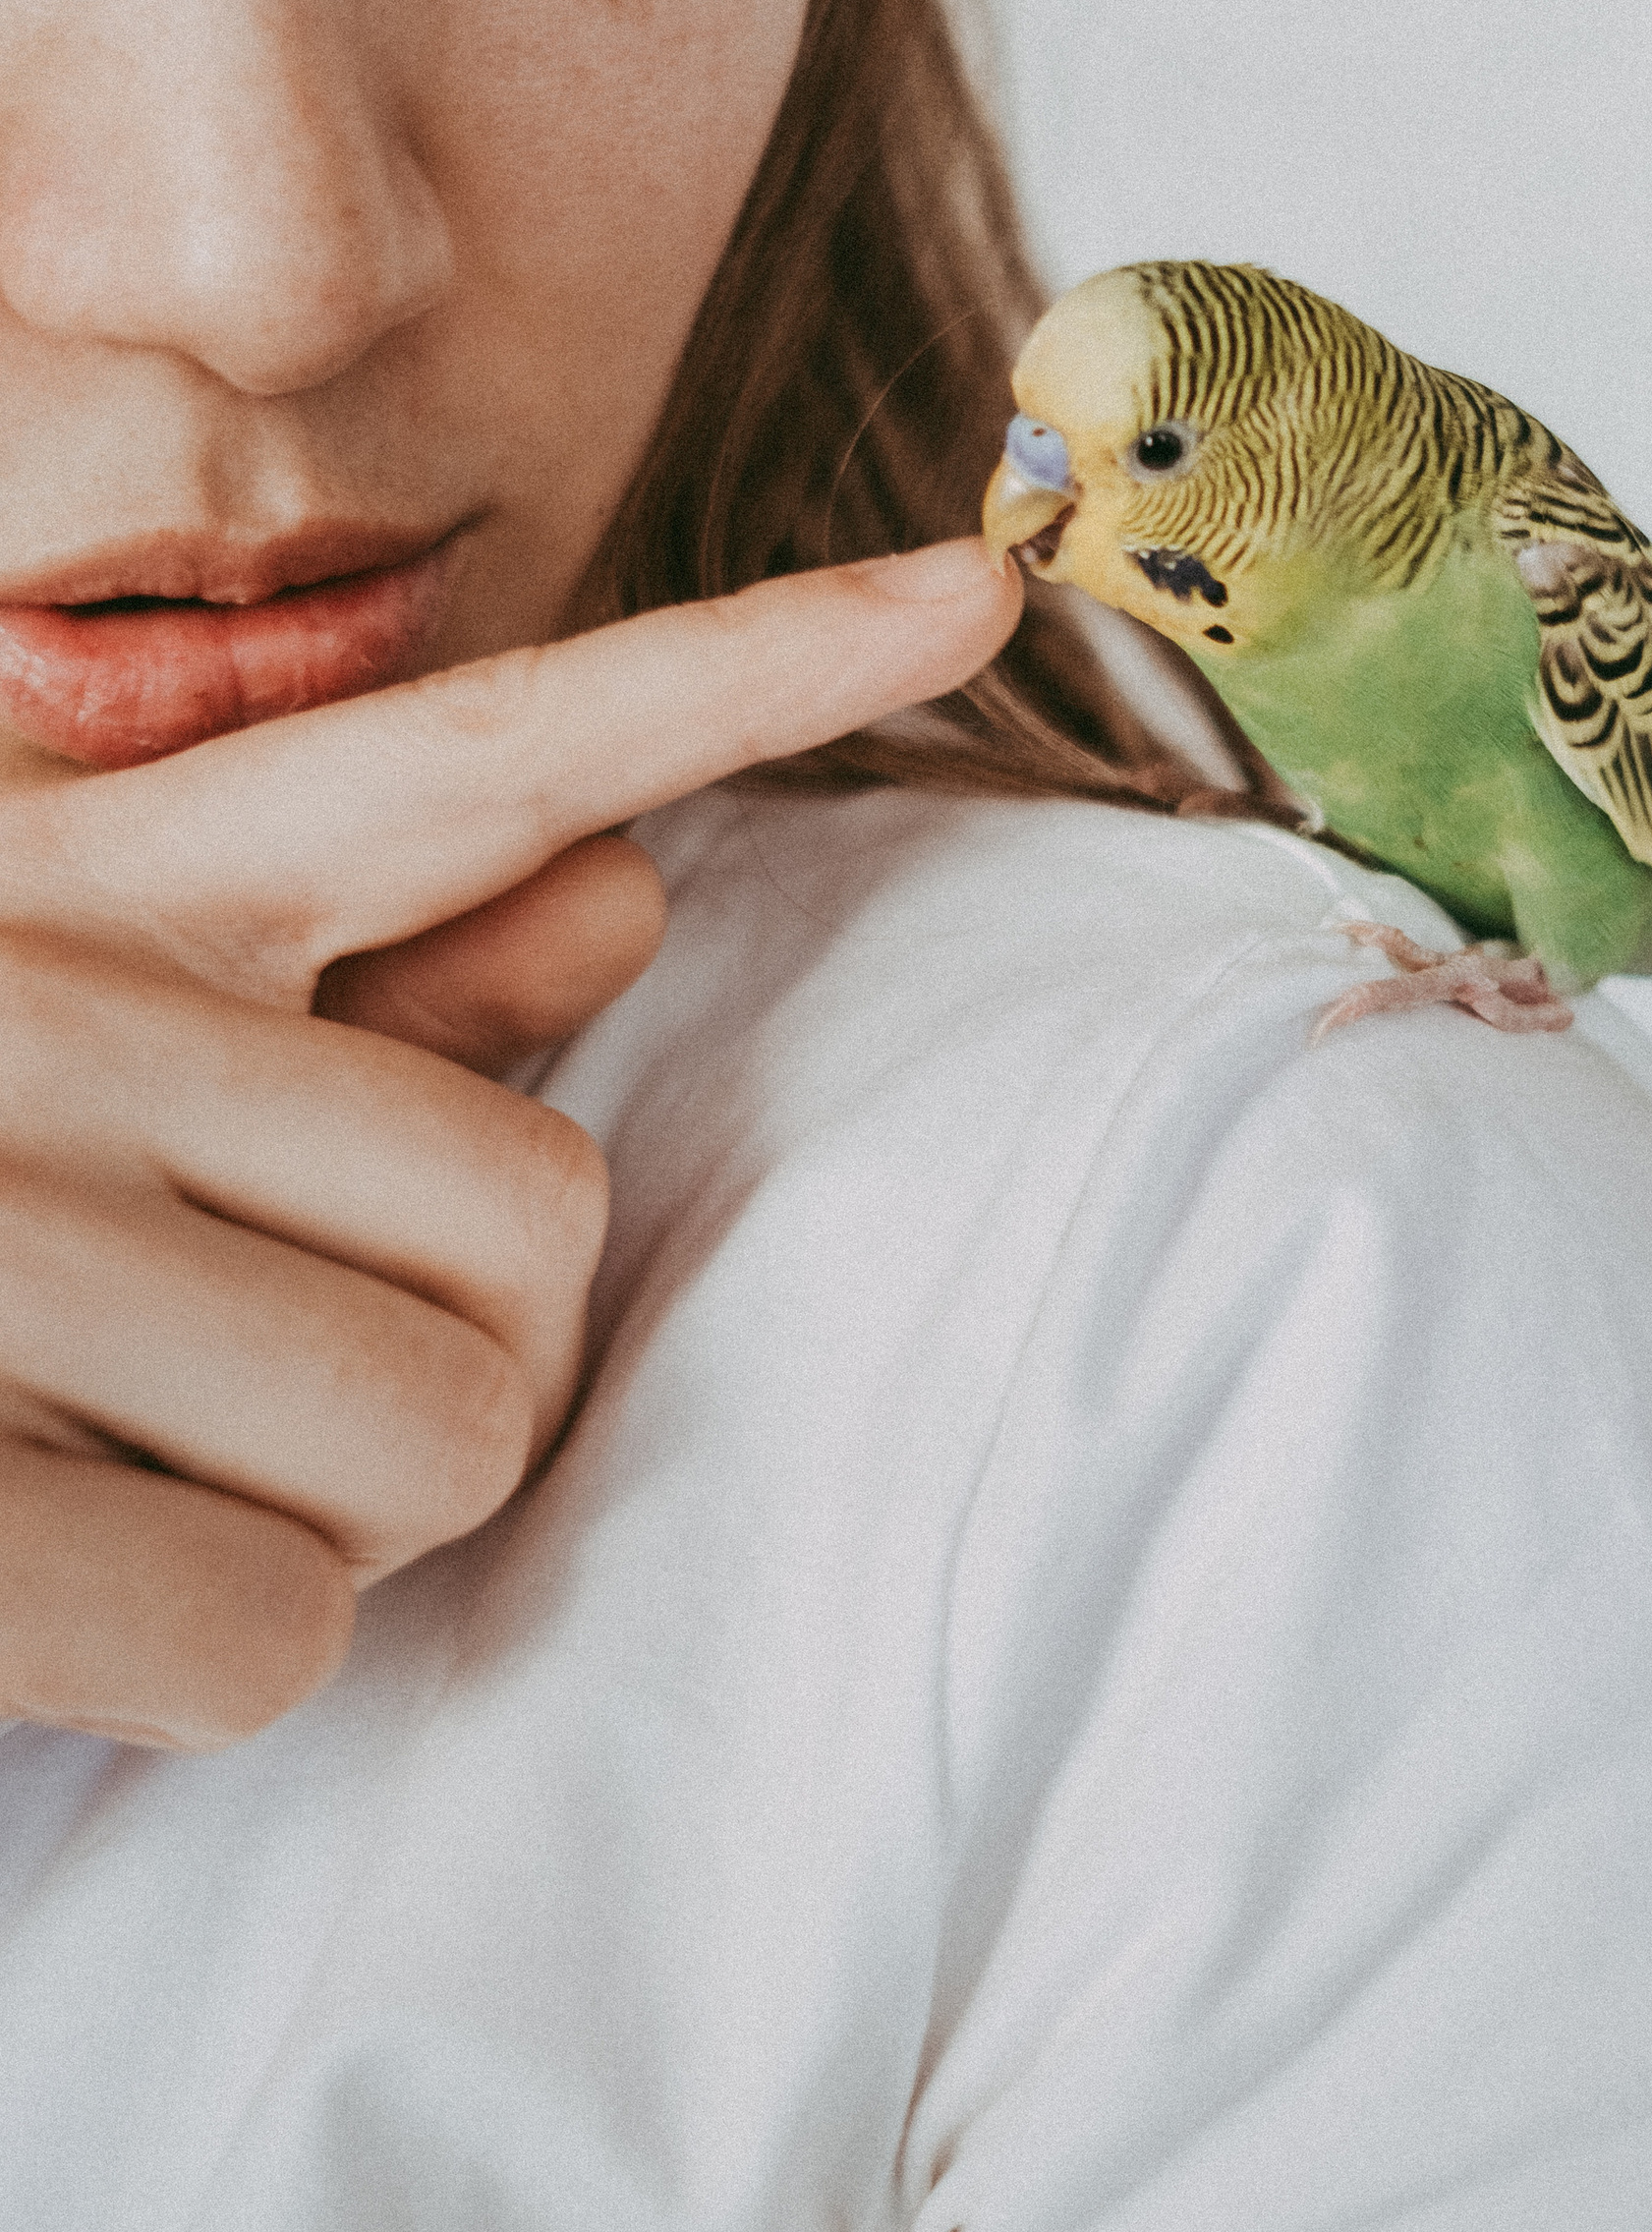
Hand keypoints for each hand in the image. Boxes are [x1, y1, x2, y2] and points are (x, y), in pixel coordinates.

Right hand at [0, 545, 1017, 1752]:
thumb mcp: (42, 998)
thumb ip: (319, 963)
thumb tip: (616, 896)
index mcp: (79, 884)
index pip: (473, 751)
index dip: (750, 666)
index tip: (976, 568)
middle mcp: (44, 1015)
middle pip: (541, 1229)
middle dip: (452, 1357)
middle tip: (237, 1375)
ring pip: (440, 1445)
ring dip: (312, 1510)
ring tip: (90, 1451)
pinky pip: (266, 1641)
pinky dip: (183, 1663)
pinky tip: (21, 1591)